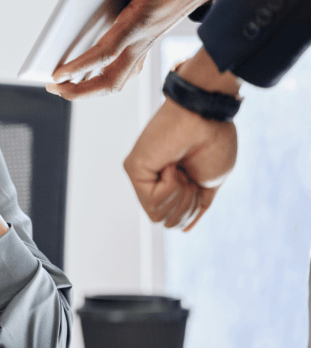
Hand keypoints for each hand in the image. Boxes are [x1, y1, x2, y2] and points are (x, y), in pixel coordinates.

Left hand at [47, 0, 218, 99]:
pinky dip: (103, 79)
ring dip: (90, 89)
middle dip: (81, 90)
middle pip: (110, 80)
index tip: (57, 75)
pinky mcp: (145, 43)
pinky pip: (123, 71)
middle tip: (54, 87)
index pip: (106, 53)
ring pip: (117, 80)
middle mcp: (142, 41)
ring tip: (64, 87)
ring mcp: (144, 45)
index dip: (80, 66)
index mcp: (141, 23)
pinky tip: (88, 76)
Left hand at [124, 99, 235, 230]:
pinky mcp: (133, 169)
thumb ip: (194, 207)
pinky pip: (152, 201)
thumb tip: (182, 229)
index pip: (176, 220)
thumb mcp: (209, 184)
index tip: (198, 182)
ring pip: (158, 216)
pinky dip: (170, 186)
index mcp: (173, 185)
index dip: (193, 208)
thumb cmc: (214, 144)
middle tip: (190, 175)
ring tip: (182, 169)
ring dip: (180, 195)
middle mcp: (154, 182)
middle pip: (167, 222)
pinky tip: (172, 165)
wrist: (208, 119)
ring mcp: (143, 175)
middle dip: (187, 205)